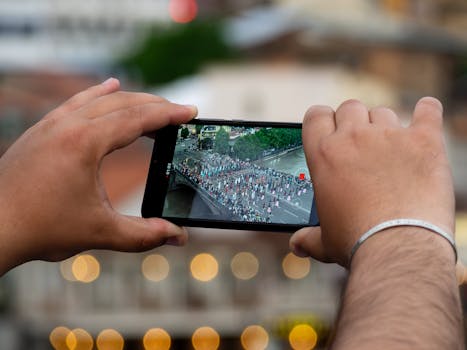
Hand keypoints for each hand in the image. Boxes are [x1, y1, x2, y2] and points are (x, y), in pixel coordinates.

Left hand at [0, 78, 196, 273]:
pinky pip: (76, 102)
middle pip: (122, 103)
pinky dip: (98, 94)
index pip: (137, 118)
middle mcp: (67, 125)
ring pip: (99, 100)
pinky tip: (108, 87)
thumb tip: (178, 236)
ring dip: (130, 100)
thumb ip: (144, 234)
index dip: (169, 114)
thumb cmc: (39, 228)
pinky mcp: (41, 131)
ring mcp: (51, 125)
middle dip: (155, 105)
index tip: (190, 111)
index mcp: (85, 142)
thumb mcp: (100, 232)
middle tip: (179, 112)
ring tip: (153, 103)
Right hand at [290, 98, 454, 266]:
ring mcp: (389, 136)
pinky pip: (428, 111)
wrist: (398, 248)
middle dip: (353, 120)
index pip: (316, 115)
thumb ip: (308, 238)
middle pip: (350, 107)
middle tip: (360, 142)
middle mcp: (353, 138)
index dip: (323, 119)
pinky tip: (426, 111)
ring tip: (391, 147)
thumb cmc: (357, 244)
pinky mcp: (424, 141)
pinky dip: (427, 111)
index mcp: (324, 155)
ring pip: (383, 113)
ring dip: (384, 125)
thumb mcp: (325, 242)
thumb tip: (297, 246)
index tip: (330, 129)